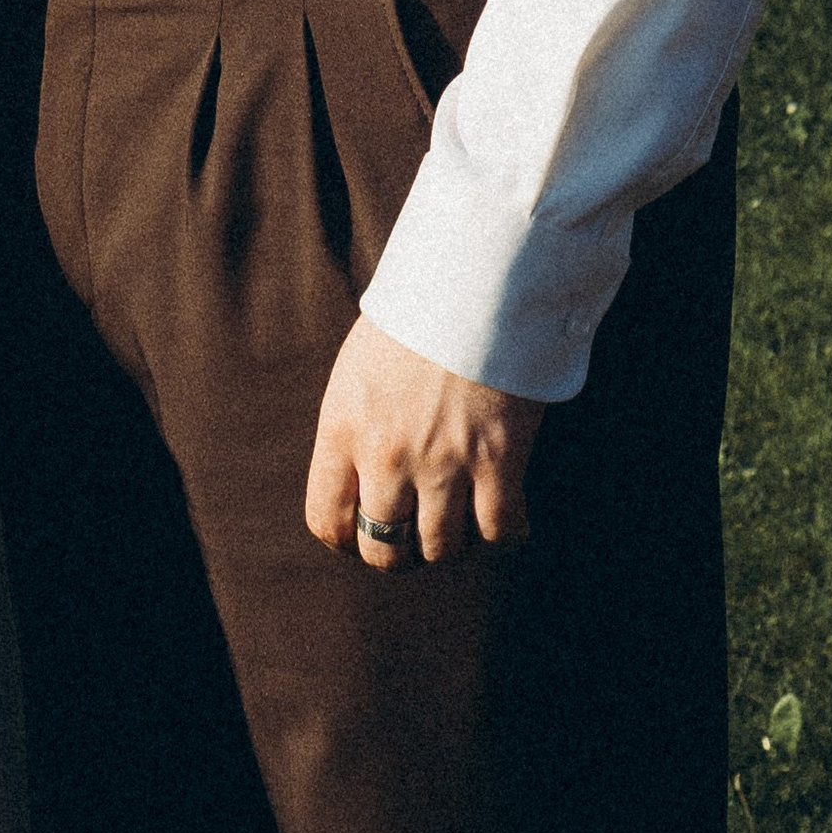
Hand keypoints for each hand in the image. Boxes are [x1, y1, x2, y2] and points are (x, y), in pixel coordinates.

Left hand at [305, 313, 541, 568]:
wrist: (474, 280)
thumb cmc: (417, 316)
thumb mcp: (360, 367)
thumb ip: (355, 424)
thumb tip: (361, 475)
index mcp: (343, 427)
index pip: (327, 520)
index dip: (348, 540)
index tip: (366, 533)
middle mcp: (386, 455)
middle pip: (383, 550)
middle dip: (400, 552)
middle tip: (418, 532)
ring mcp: (443, 462)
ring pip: (441, 549)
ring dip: (451, 543)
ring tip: (461, 521)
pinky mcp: (498, 461)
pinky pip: (499, 531)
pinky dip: (503, 534)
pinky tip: (504, 515)